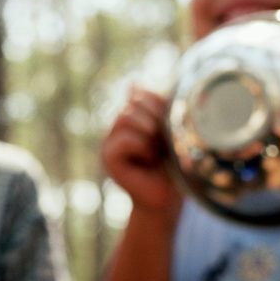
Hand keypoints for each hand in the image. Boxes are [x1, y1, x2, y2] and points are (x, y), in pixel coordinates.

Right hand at [102, 86, 180, 212]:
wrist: (166, 197)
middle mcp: (116, 127)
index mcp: (131, 118)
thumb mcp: (167, 129)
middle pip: (133, 102)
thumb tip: (133, 82)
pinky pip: (126, 139)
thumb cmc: (172, 164)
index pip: (140, 93)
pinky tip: (147, 161)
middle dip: (155, 117)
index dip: (158, 103)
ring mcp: (109, 142)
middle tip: (165, 141)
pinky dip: (143, 148)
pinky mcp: (107, 157)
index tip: (170, 126)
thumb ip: (153, 106)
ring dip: (150, 133)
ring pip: (127, 117)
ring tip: (156, 151)